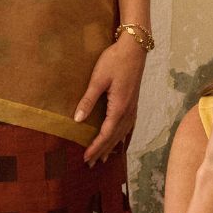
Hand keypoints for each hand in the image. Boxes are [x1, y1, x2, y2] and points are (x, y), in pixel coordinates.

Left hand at [74, 33, 144, 166]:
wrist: (135, 48)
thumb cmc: (115, 60)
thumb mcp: (98, 79)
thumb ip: (88, 100)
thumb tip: (77, 120)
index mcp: (119, 107)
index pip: (105, 134)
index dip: (95, 147)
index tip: (85, 158)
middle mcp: (128, 110)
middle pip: (115, 137)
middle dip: (103, 151)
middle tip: (91, 164)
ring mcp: (133, 107)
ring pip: (123, 133)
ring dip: (113, 146)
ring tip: (105, 158)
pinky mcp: (133, 102)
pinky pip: (129, 126)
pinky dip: (123, 137)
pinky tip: (121, 141)